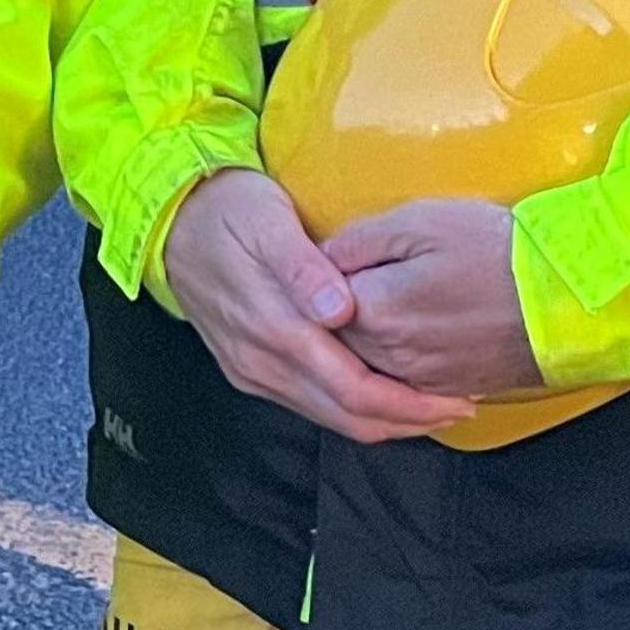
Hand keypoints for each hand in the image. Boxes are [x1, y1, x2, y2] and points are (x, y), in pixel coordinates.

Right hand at [156, 170, 473, 443]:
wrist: (169, 217)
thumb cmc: (228, 209)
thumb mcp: (269, 221)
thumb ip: (303, 268)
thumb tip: (340, 309)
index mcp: (273, 330)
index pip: (355, 391)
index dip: (410, 403)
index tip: (459, 396)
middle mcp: (261, 363)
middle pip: (348, 418)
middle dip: (409, 419)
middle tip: (459, 405)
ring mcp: (251, 371)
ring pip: (330, 418)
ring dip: (384, 418)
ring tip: (431, 402)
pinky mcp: (248, 369)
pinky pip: (310, 404)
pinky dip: (353, 406)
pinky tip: (380, 388)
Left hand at [325, 200, 544, 398]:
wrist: (571, 299)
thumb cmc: (495, 249)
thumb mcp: (419, 222)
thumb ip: (358, 242)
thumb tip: (316, 259)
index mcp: (373, 310)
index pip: (316, 301)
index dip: (317, 279)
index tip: (324, 262)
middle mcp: (388, 355)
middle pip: (335, 337)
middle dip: (330, 314)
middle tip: (344, 284)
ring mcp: (418, 379)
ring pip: (364, 363)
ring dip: (359, 340)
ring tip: (373, 308)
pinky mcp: (447, 391)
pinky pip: (399, 384)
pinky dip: (391, 364)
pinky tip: (401, 339)